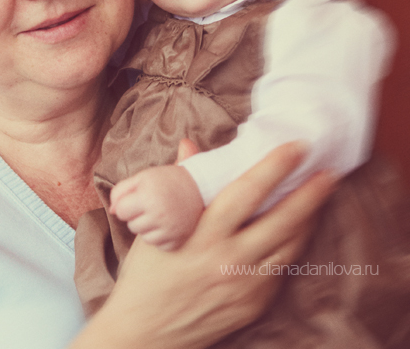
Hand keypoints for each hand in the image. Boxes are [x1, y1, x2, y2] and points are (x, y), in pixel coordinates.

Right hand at [70, 142, 335, 348]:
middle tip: (327, 170)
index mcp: (202, 237)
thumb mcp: (156, 226)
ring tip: (319, 193)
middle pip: (281, 221)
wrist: (146, 332)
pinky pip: (281, 267)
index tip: (294, 147)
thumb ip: (179, 184)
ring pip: (290, 245)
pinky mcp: (254, 304)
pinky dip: (293, 243)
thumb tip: (190, 145)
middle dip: (309, 193)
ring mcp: (245, 286)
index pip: (245, 194)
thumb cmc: (146, 275)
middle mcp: (229, 261)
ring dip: (308, 217)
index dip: (273, 167)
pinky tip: (298, 227)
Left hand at [110, 165, 203, 249]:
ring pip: (144, 237)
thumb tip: (112, 211)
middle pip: (131, 226)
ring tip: (161, 212)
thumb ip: (121, 191)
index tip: (139, 197)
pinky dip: (161, 236)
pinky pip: (158, 245)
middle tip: (153, 203)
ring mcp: (170, 230)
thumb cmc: (166, 180)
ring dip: (149, 227)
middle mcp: (159, 215)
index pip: (121, 212)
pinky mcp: (178, 241)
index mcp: (147, 196)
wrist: (199, 186)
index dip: (127, 204)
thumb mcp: (142, 177)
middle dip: (138, 215)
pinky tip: (169, 223)